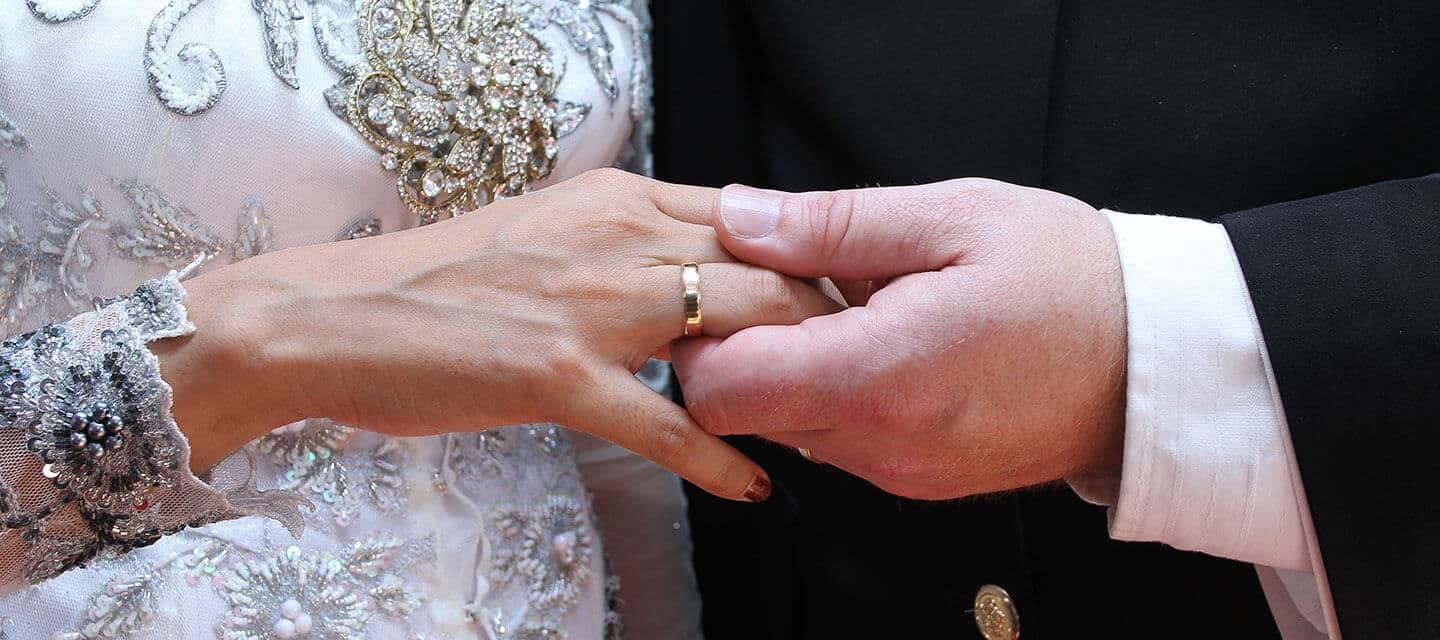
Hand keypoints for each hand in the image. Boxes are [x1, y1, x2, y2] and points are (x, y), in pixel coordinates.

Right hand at [155, 169, 840, 499]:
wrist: (331, 315)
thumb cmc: (436, 282)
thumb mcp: (547, 229)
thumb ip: (625, 236)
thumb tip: (694, 258)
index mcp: (618, 197)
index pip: (751, 218)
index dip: (812, 263)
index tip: (849, 305)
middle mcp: (617, 236)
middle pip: (767, 268)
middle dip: (830, 321)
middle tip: (865, 371)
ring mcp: (591, 305)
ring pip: (737, 329)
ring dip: (799, 380)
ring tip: (832, 423)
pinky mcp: (560, 374)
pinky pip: (669, 423)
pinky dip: (723, 459)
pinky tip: (756, 485)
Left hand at [671, 178, 1127, 499]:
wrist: (1157, 363)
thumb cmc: (1071, 281)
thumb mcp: (951, 218)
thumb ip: (831, 225)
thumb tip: (741, 218)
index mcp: (880, 375)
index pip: (723, 390)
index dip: (704, 337)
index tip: (730, 289)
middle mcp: (883, 443)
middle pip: (748, 415)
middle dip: (747, 348)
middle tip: (797, 285)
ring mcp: (902, 473)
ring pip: (791, 430)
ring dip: (797, 371)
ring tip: (857, 311)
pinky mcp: (920, 482)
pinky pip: (842, 444)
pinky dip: (840, 396)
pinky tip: (888, 346)